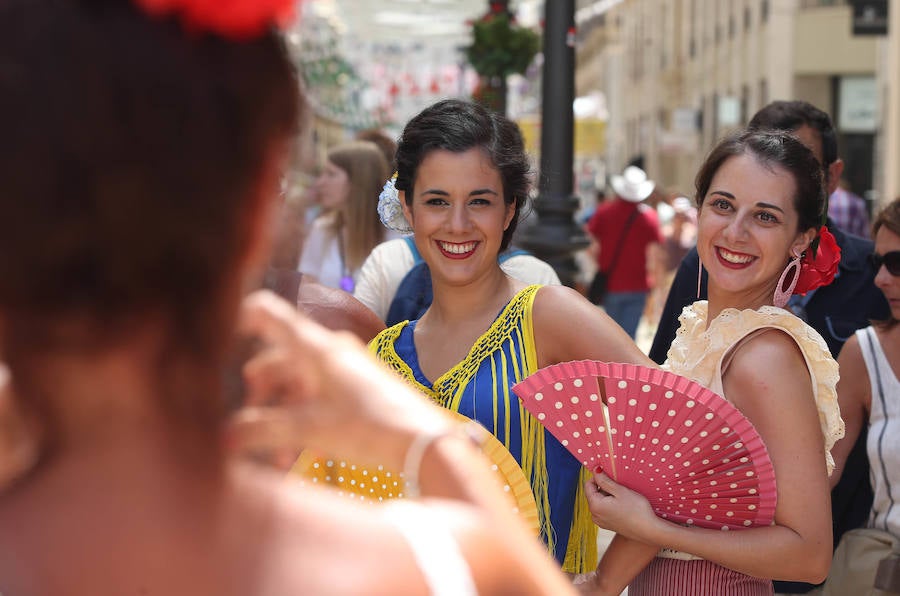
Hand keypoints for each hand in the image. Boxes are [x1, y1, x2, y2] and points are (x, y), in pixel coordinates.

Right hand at [226, 290, 449, 467]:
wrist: (424, 442)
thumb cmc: (369, 428)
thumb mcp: (309, 430)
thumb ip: (261, 431)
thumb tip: (223, 437)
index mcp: (316, 348)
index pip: (270, 314)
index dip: (241, 319)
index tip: (218, 336)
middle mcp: (330, 351)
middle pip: (279, 357)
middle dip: (260, 391)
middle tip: (247, 423)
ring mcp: (347, 368)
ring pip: (299, 383)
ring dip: (281, 415)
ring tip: (275, 455)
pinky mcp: (359, 389)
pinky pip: (320, 397)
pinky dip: (303, 420)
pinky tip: (295, 455)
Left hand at [584, 472, 658, 543]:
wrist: (649, 530)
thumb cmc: (637, 510)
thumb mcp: (620, 491)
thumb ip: (604, 480)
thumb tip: (594, 471)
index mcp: (595, 506)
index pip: (588, 485)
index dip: (598, 477)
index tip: (610, 475)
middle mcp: (594, 515)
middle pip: (594, 494)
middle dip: (604, 488)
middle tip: (620, 487)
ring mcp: (601, 522)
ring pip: (599, 502)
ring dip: (608, 496)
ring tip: (623, 497)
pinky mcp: (608, 525)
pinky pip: (604, 510)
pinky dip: (611, 505)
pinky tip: (623, 506)